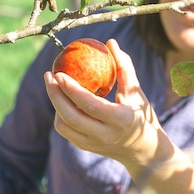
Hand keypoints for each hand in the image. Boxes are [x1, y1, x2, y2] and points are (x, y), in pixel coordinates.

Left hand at [44, 39, 170, 168]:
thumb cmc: (141, 114)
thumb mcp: (136, 91)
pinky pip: (66, 131)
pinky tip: (62, 101)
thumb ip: (123, 66)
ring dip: (56, 105)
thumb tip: (110, 42)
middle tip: (49, 75)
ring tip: (55, 86)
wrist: (144, 151)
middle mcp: (106, 135)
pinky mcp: (86, 148)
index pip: (90, 105)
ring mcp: (94, 144)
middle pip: (71, 117)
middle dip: (55, 95)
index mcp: (121, 119)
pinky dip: (60, 115)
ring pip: (64, 126)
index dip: (72, 89)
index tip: (59, 73)